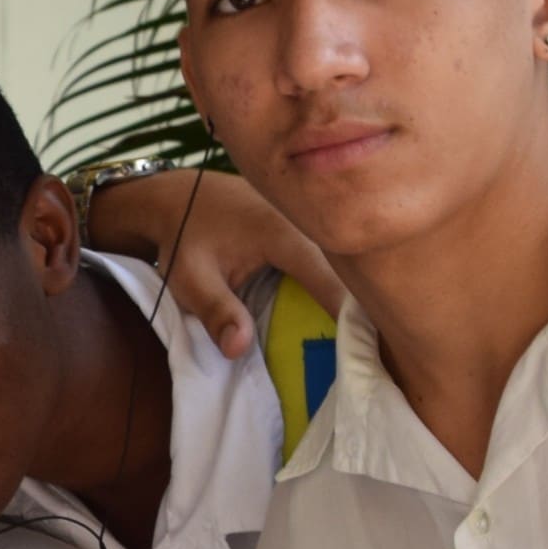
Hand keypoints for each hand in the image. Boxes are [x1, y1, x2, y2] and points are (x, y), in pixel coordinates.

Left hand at [84, 167, 343, 357]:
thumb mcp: (191, 277)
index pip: (333, 283)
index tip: (362, 352)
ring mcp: (309, 226)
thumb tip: (239, 350)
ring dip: (352, 297)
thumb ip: (216, 311)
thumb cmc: (185, 236)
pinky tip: (340, 314)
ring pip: (341, 266)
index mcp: (286, 236)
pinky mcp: (306, 230)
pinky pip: (329, 260)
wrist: (180, 196)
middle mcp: (308, 228)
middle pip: (347, 273)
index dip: (349, 318)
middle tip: (368, 352)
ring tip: (364, 338)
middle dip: (360, 311)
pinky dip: (335, 284)